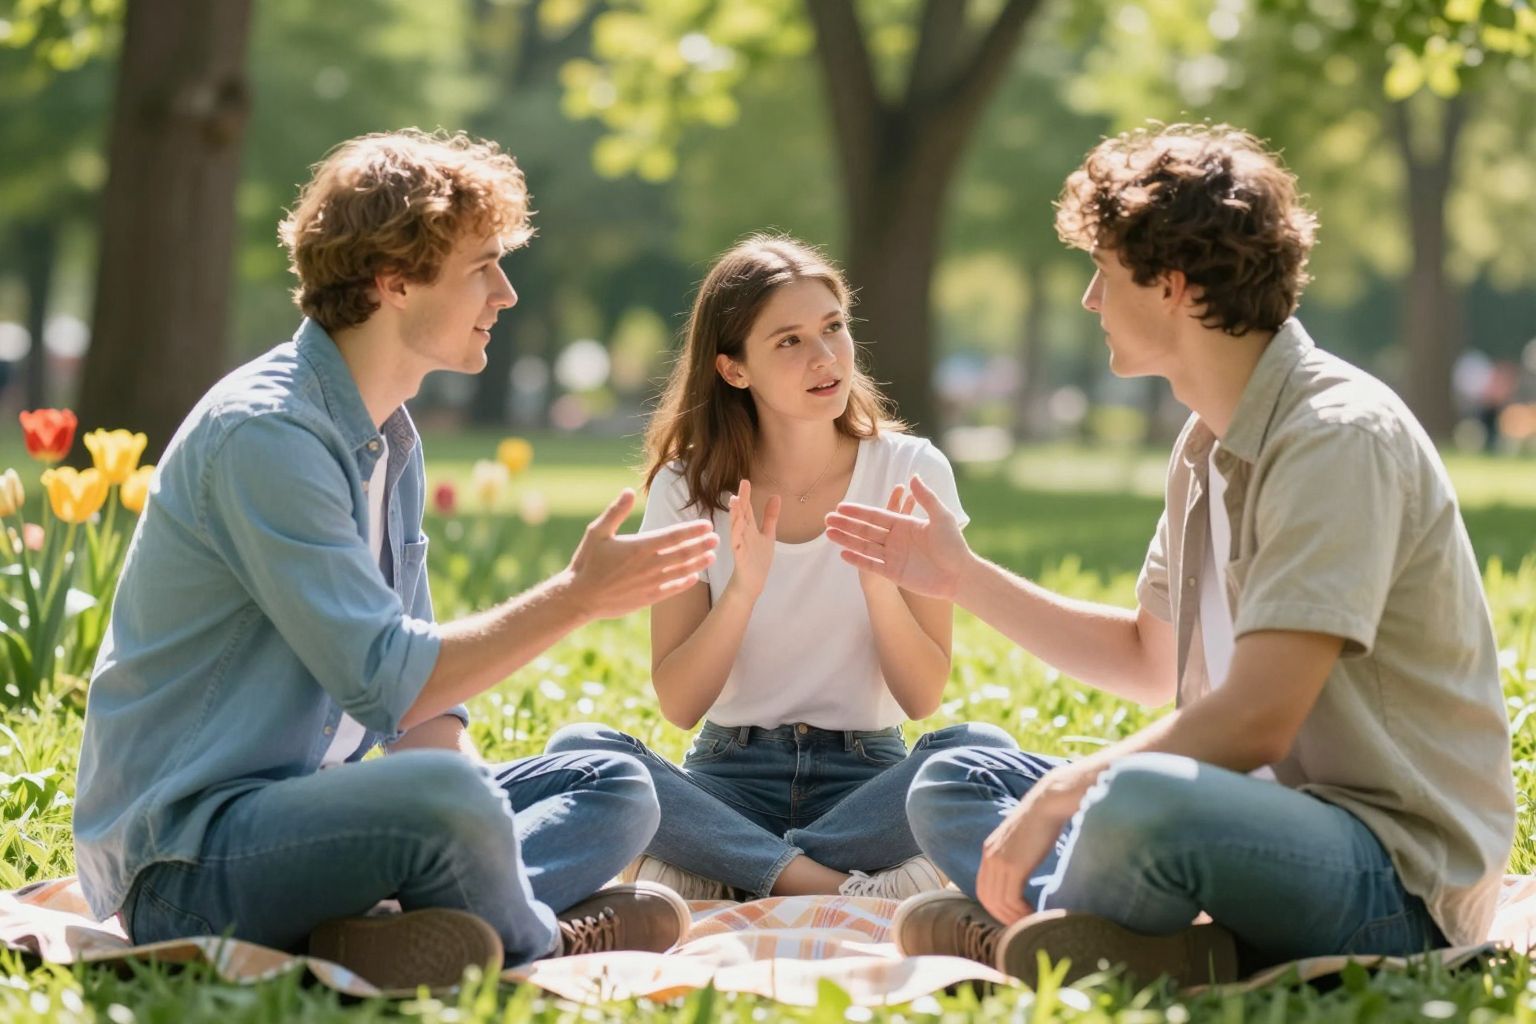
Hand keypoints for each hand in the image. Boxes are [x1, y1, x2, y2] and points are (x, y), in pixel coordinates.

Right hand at [565, 489, 717, 619]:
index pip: (674, 536)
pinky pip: (672, 590)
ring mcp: (650, 583)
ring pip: (681, 571)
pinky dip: (685, 583)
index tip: (707, 525)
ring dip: (698, 563)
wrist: (580, 597)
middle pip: (683, 553)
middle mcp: (649, 565)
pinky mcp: (648, 598)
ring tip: (712, 556)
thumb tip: (628, 491)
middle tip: (717, 539)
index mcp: (639, 547)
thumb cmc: (587, 562)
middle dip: (702, 545)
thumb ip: (615, 512)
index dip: (692, 530)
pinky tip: (695, 577)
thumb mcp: (597, 532)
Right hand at [726, 479, 780, 600]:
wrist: (752, 582)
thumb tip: (776, 496)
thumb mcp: (767, 534)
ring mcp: (740, 545)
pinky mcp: (740, 557)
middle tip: (742, 484)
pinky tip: (736, 526)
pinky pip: (737, 545)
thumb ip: (770, 516)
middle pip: (741, 514)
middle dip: (741, 500)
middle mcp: (742, 533)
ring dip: (735, 514)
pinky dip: (736, 535)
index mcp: (749, 528)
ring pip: (736, 527)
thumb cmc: (757, 559)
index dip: (746, 496)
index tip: (745, 481)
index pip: (747, 509)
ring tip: (734, 501)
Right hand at [826, 475, 971, 599]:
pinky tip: (843, 553)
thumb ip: (927, 498)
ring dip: (846, 540)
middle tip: (827, 518)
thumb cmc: (954, 545)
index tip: (841, 506)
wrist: (960, 575)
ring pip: (864, 546)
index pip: (876, 516)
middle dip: (846, 524)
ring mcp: (893, 556)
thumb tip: (913, 476)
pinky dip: (857, 559)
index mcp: (904, 525)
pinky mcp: (894, 573)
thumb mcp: (942, 517)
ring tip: (829, 533)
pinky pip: (871, 564)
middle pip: (865, 530)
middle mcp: (896, 539)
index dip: (858, 511)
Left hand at [976, 787, 1071, 925]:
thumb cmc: (1043, 822)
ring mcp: (999, 861)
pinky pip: (1010, 899)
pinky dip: (1020, 912)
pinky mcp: (1013, 866)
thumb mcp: (1021, 842)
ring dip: (1013, 918)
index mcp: (989, 851)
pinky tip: (1034, 914)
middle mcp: (989, 857)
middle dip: (1003, 917)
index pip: (983, 888)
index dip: (996, 907)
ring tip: (1030, 923)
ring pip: (998, 902)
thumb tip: (1023, 873)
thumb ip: (1016, 857)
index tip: (1013, 916)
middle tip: (1021, 927)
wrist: (1048, 804)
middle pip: (987, 899)